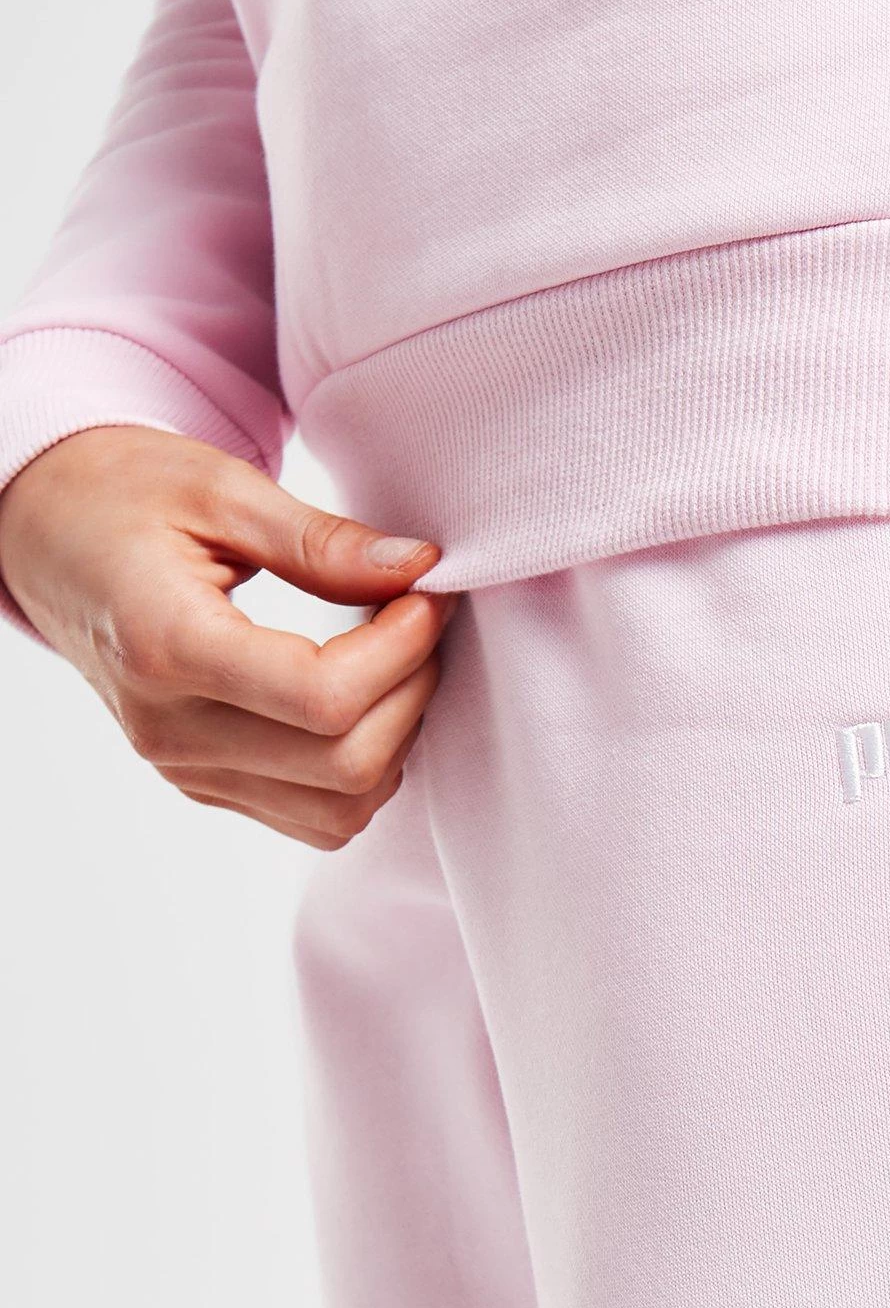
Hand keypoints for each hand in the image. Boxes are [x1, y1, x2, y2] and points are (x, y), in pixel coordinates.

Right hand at [0, 425, 450, 846]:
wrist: (46, 535)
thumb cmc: (122, 495)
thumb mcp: (219, 489)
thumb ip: (321, 541)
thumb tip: (418, 569)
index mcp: (165, 646)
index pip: (322, 696)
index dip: (401, 652)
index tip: (424, 596)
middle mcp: (170, 729)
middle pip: (344, 764)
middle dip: (413, 692)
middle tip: (421, 622)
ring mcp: (184, 769)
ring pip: (340, 809)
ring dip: (398, 739)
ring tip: (397, 661)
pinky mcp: (203, 785)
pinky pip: (316, 818)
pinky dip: (364, 772)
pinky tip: (366, 702)